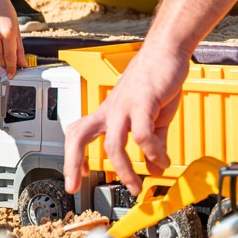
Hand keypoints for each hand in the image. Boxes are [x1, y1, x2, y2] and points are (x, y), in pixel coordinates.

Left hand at [63, 45, 188, 196]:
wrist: (166, 51)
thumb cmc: (156, 80)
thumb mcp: (153, 117)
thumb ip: (153, 144)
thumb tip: (155, 168)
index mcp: (109, 113)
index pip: (78, 133)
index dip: (73, 156)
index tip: (78, 175)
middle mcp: (111, 110)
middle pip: (79, 136)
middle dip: (71, 162)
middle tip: (73, 185)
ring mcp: (124, 106)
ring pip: (113, 144)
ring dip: (124, 171)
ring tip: (135, 187)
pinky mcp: (143, 101)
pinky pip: (142, 135)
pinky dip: (153, 153)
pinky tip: (162, 160)